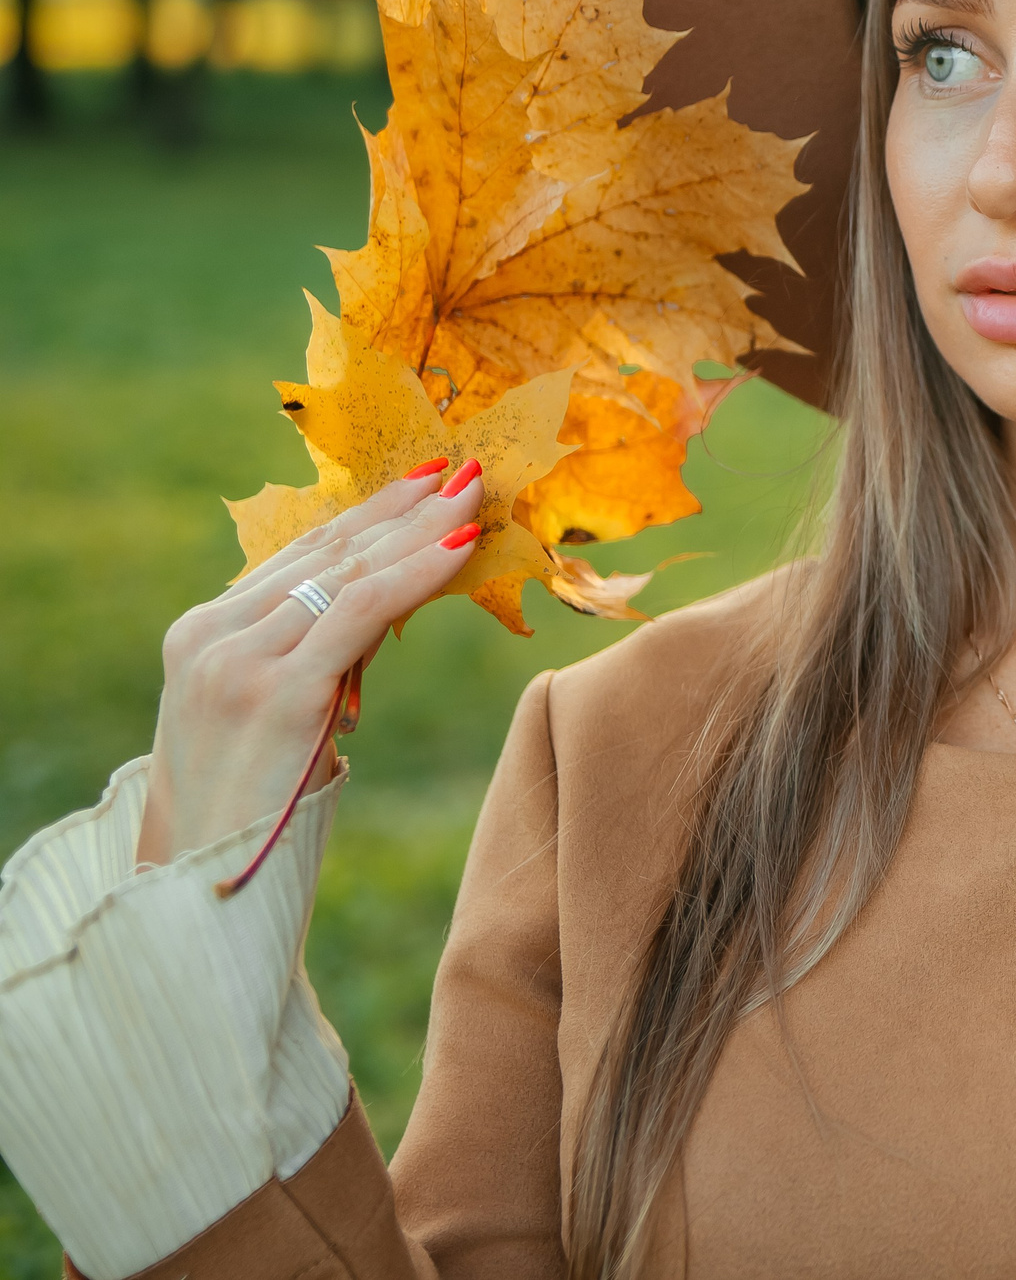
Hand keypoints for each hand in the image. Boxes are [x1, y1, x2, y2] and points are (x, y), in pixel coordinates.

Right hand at [137, 459, 487, 867]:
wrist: (201, 888)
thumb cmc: (246, 811)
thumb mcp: (268, 717)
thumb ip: (306, 662)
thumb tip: (377, 616)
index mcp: (200, 634)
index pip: (299, 557)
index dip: (365, 515)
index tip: (420, 482)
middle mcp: (212, 636)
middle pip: (327, 553)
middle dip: (401, 507)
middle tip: (462, 469)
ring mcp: (239, 660)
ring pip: (349, 572)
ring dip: (419, 528)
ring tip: (474, 495)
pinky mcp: (278, 692)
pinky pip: (361, 610)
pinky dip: (415, 571)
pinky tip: (460, 547)